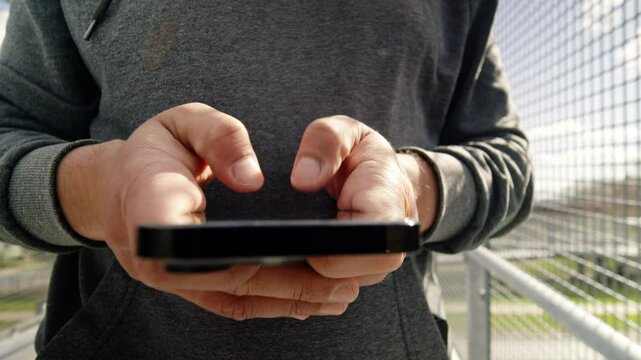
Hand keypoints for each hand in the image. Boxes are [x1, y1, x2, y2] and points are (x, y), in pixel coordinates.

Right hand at [58, 103, 358, 319]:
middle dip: (291, 283)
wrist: (116, 185)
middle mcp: (159, 257)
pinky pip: (233, 302)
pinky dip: (271, 304)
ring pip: (238, 297)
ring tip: (339, 295)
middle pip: (232, 277)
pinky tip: (306, 302)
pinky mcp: (190, 286)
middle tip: (343, 282)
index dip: (241, 252)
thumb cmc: (153, 150)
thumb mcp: (182, 122)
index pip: (192, 239)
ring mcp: (175, 279)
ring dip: (290, 300)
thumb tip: (252, 179)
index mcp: (151, 205)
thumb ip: (218, 137)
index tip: (293, 252)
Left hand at [291, 115, 437, 285]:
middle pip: (331, 275)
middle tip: (284, 223)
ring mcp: (373, 270)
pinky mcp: (358, 278)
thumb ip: (325, 142)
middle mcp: (387, 250)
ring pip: (325, 285)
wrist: (387, 178)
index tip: (295, 220)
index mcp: (388, 210)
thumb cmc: (365, 156)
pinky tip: (299, 245)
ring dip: (303, 262)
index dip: (315, 241)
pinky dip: (307, 268)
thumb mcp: (348, 131)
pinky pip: (325, 285)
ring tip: (293, 232)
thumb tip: (302, 180)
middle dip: (302, 252)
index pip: (350, 250)